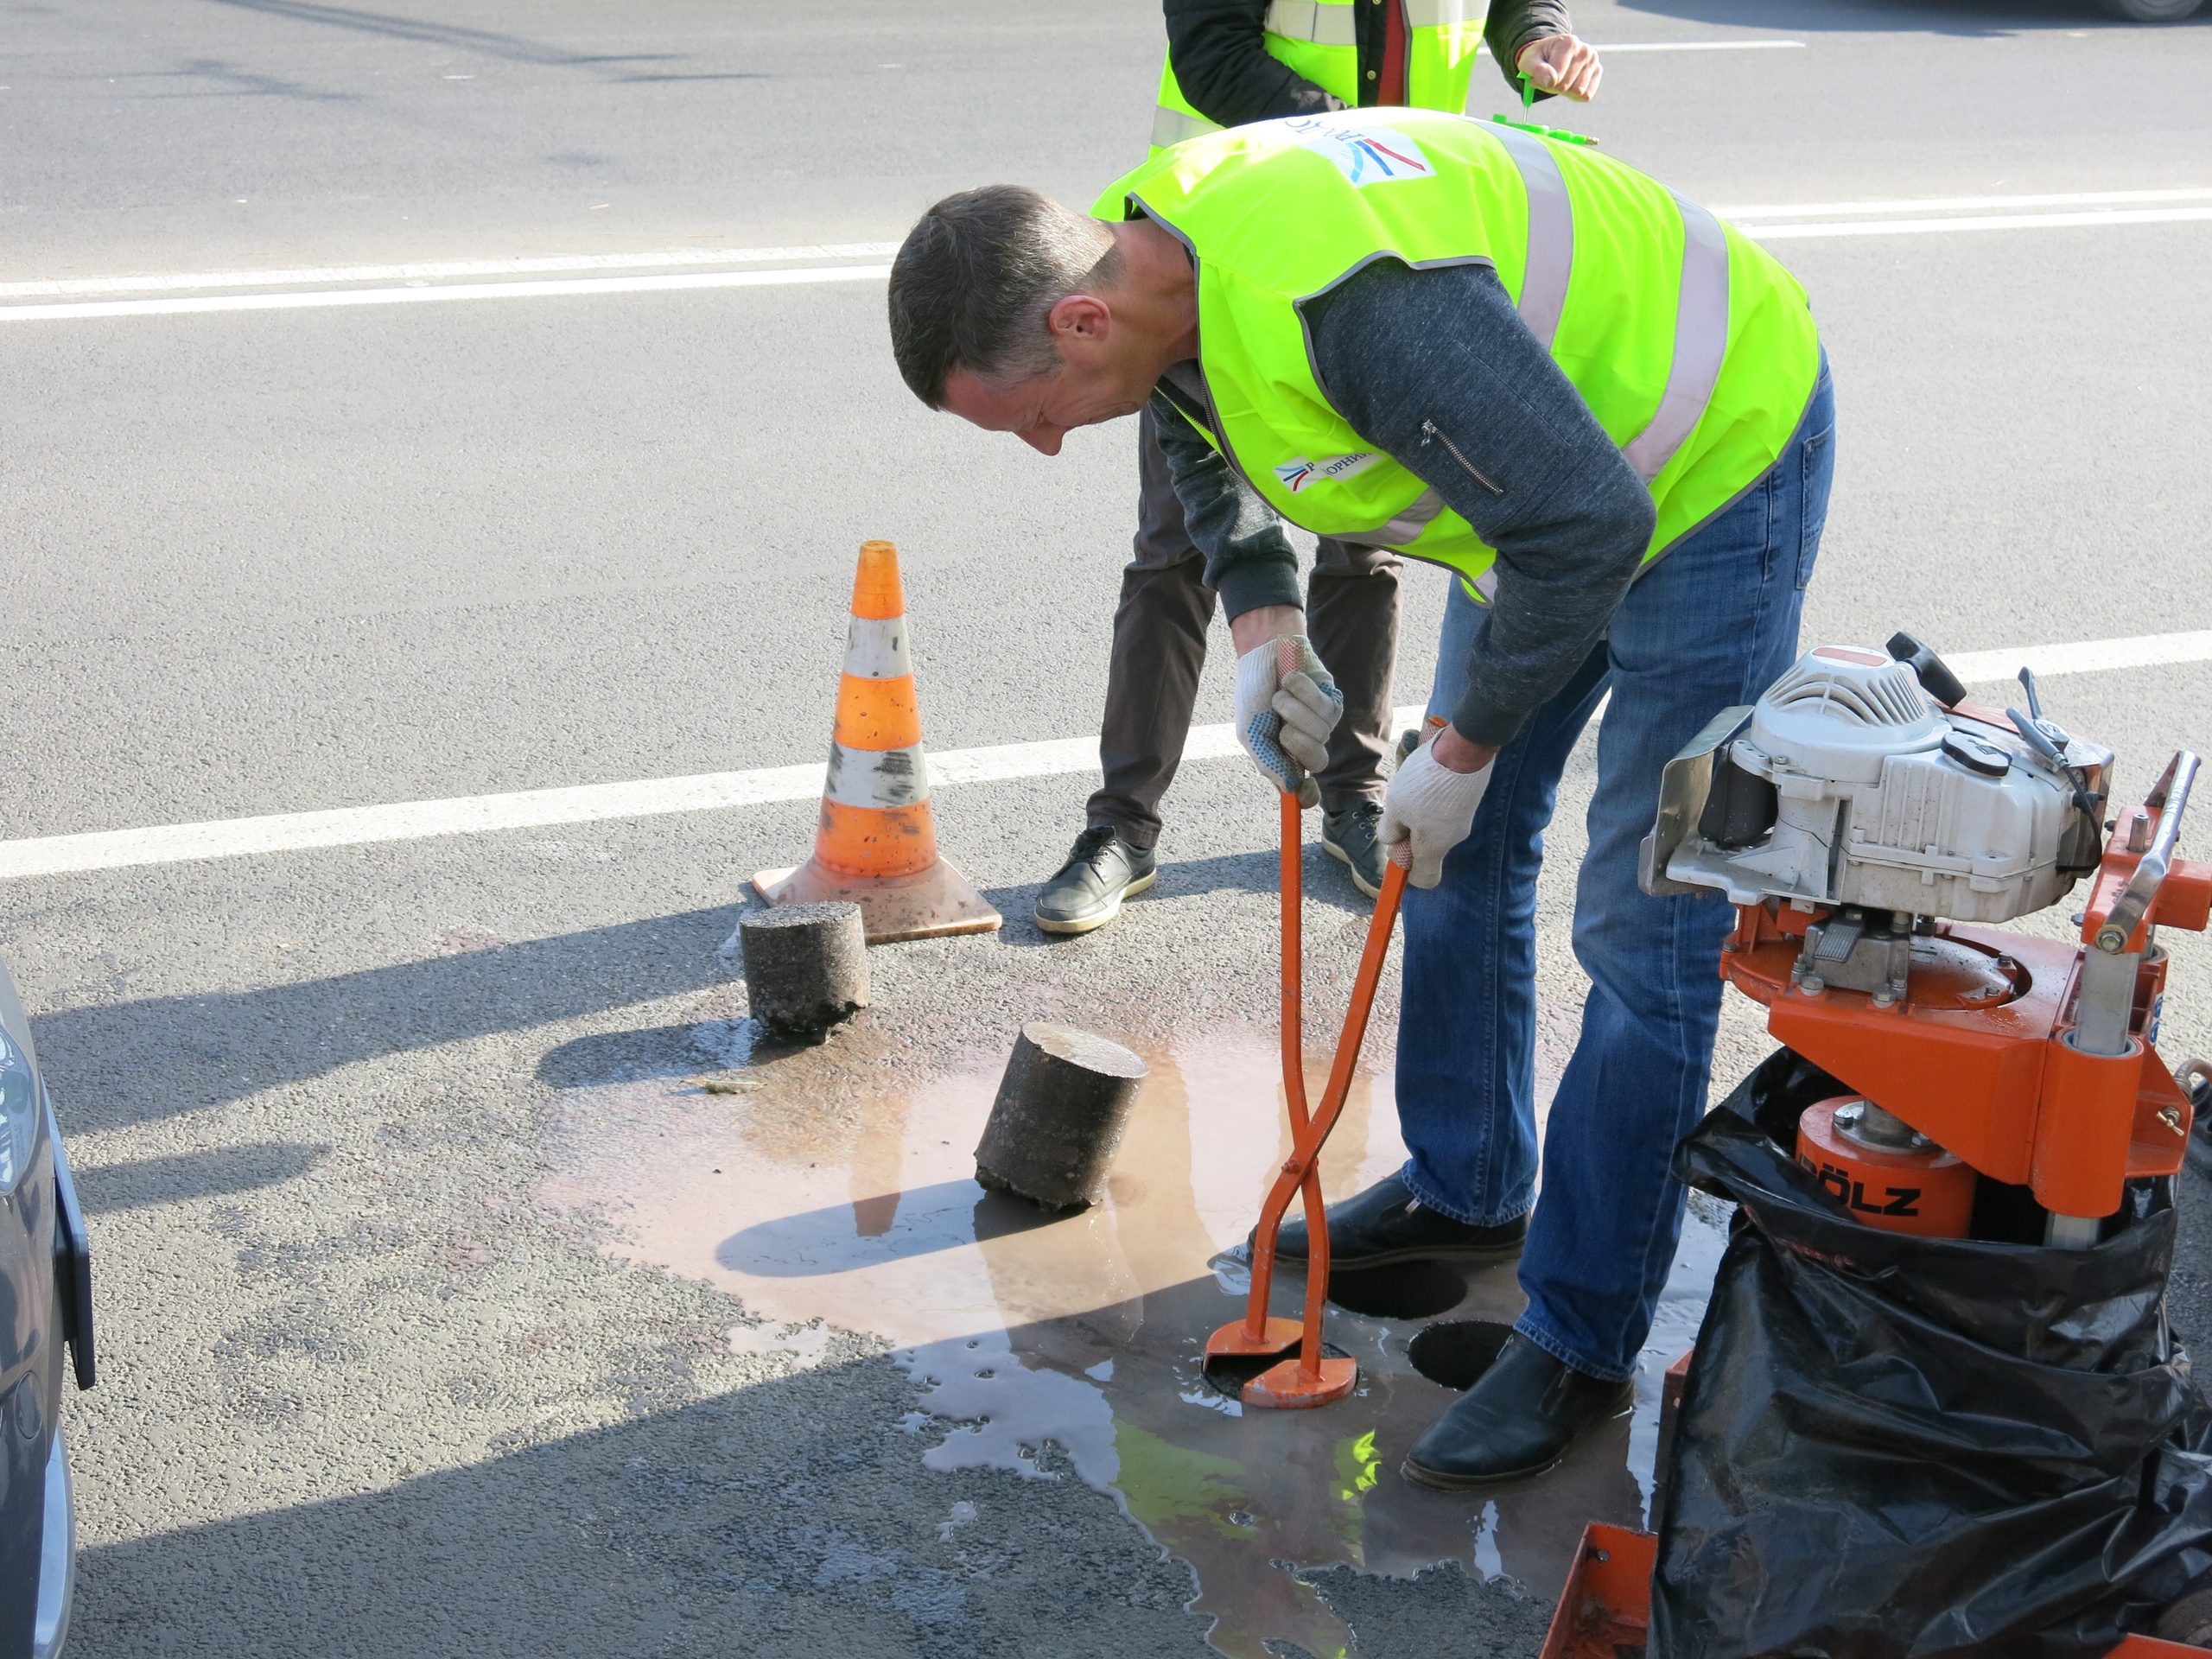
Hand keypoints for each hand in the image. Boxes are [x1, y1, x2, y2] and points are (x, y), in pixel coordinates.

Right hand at [1233, 630, 1341, 806]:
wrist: (1262, 652)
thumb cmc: (1254, 692)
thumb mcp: (1251, 731)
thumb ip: (1267, 761)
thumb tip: (1290, 788)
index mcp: (1284, 757)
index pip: (1304, 787)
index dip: (1307, 795)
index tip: (1304, 792)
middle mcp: (1306, 744)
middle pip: (1318, 762)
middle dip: (1296, 742)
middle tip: (1281, 725)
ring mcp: (1321, 723)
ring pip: (1320, 733)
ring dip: (1293, 709)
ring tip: (1280, 695)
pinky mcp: (1332, 701)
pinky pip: (1326, 708)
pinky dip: (1303, 692)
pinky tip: (1291, 681)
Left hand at [1381, 729, 1495, 887]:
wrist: (1464, 750)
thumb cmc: (1427, 782)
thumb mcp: (1396, 807)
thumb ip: (1390, 829)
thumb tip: (1392, 840)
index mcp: (1434, 847)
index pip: (1424, 879)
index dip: (1407, 871)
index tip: (1396, 849)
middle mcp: (1453, 839)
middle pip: (1427, 850)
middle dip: (1409, 834)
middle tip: (1399, 809)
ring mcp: (1463, 819)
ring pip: (1434, 827)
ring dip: (1419, 813)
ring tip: (1413, 788)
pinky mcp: (1468, 801)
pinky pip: (1445, 810)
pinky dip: (1433, 800)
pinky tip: (1426, 780)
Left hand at [1516, 34, 1602, 101]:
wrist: (1550, 53)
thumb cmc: (1538, 58)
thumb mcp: (1529, 61)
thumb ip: (1536, 70)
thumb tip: (1551, 80)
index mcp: (1568, 43)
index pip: (1557, 77)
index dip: (1544, 82)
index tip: (1538, 76)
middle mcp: (1585, 50)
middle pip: (1566, 86)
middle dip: (1553, 87)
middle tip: (1549, 78)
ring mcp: (1593, 61)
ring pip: (1578, 92)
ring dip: (1564, 92)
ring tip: (1559, 79)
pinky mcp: (1598, 72)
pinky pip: (1586, 95)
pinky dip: (1574, 95)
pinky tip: (1569, 83)